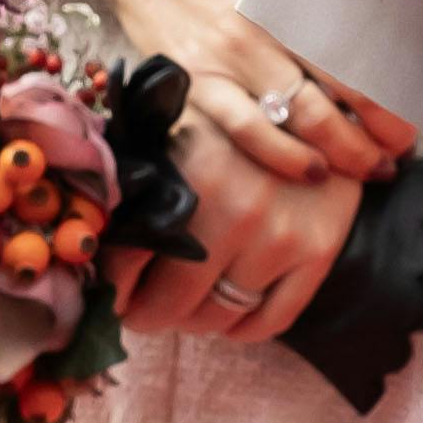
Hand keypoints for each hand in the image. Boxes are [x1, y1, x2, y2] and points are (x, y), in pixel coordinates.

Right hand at [59, 0, 416, 187]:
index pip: (369, 44)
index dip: (401, 85)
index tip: (417, 105)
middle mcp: (270, 19)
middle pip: (347, 88)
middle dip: (384, 130)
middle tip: (400, 148)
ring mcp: (231, 52)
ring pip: (306, 119)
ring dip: (347, 153)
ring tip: (370, 168)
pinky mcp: (197, 77)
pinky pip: (249, 132)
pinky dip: (286, 158)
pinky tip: (314, 170)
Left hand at [115, 109, 365, 342]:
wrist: (320, 93)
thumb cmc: (232, 110)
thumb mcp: (177, 125)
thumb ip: (142, 178)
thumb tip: (101, 238)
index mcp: (191, 173)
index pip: (130, 258)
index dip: (113, 285)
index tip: (110, 292)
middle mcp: (238, 209)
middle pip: (174, 300)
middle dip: (148, 313)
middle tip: (141, 310)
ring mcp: (282, 235)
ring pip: (219, 317)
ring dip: (193, 321)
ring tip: (182, 307)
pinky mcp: (319, 252)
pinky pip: (270, 320)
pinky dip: (241, 328)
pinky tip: (226, 313)